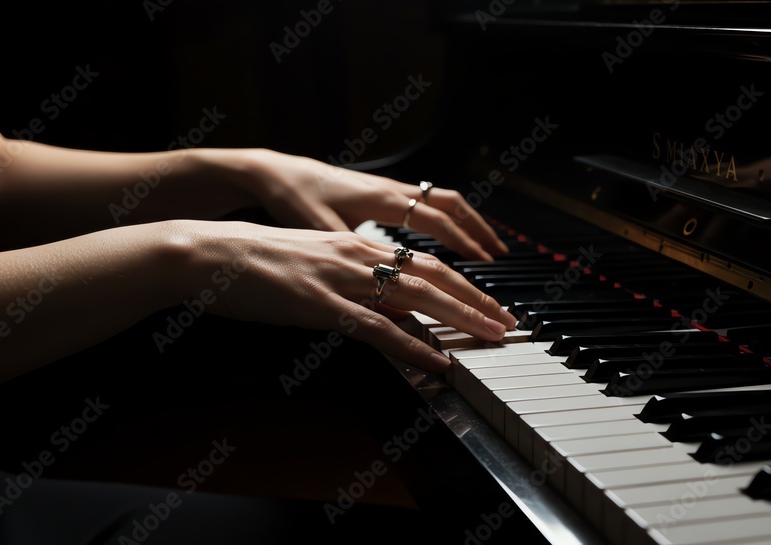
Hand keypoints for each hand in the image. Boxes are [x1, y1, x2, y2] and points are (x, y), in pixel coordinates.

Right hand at [177, 220, 517, 372]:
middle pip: (433, 277)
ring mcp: (340, 279)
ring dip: (460, 319)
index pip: (423, 262)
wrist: (206, 253)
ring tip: (491, 337)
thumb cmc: (251, 260)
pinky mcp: (320, 305)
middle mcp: (356, 256)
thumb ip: (346, 276)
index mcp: (354, 245)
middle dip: (477, 300)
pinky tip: (435, 360)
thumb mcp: (309, 261)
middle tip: (508, 323)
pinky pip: (377, 328)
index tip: (489, 301)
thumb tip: (374, 299)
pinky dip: (412, 345)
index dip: (462, 283)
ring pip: (416, 297)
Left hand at [238, 149, 508, 260]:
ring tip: (488, 250)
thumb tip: (387, 300)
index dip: (462, 244)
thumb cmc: (291, 198)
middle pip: (451, 207)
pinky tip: (450, 239)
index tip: (484, 267)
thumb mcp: (319, 232)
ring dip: (469, 224)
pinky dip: (448, 220)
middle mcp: (390, 190)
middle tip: (499, 263)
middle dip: (478, 233)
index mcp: (379, 199)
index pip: (436, 221)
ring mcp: (387, 189)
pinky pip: (426, 203)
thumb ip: (354, 262)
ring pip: (443, 201)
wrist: (271, 171)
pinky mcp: (379, 194)